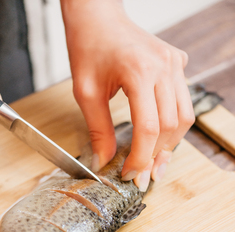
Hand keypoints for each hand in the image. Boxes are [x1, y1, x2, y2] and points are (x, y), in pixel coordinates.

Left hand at [60, 0, 194, 190]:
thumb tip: (104, 161)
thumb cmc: (88, 48)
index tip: (129, 174)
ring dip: (169, 143)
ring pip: (184, 117)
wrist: (98, 18)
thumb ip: (98, 130)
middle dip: (156, 156)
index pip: (149, 128)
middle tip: (142, 175)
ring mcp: (174, 64)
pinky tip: (159, 137)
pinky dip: (173, 125)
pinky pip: (183, 103)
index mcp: (139, 72)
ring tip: (153, 161)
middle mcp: (164, 67)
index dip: (140, 157)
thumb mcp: (85, 93)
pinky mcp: (177, 64)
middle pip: (171, 126)